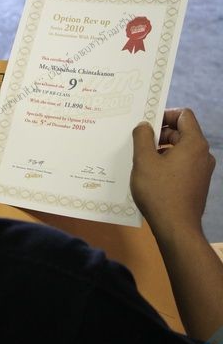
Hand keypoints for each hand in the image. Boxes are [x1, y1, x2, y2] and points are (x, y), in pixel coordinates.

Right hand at [130, 108, 215, 237]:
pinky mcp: (198, 184)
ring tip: (142, 160)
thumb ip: (142, 136)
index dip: (165, 114)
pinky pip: (182, 164)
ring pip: (181, 150)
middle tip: (139, 143)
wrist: (177, 229)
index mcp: (194, 143)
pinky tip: (151, 175)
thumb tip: (144, 126)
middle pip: (181, 132)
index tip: (147, 123)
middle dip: (159, 134)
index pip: (184, 115)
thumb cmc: (159, 191)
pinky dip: (168, 164)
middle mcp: (203, 154)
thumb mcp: (144, 160)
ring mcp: (202, 171)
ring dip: (161, 150)